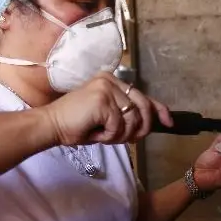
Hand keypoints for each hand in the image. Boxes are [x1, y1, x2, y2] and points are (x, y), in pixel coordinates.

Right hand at [39, 73, 172, 145]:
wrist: (51, 125)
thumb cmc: (77, 125)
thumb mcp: (107, 118)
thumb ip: (126, 115)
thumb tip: (149, 124)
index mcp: (112, 81)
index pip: (143, 95)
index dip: (159, 110)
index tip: (169, 123)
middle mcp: (111, 80)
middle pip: (143, 106)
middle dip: (142, 128)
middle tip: (131, 140)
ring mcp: (107, 88)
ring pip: (132, 119)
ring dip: (121, 135)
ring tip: (104, 136)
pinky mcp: (102, 100)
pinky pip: (119, 125)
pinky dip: (109, 136)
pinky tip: (96, 134)